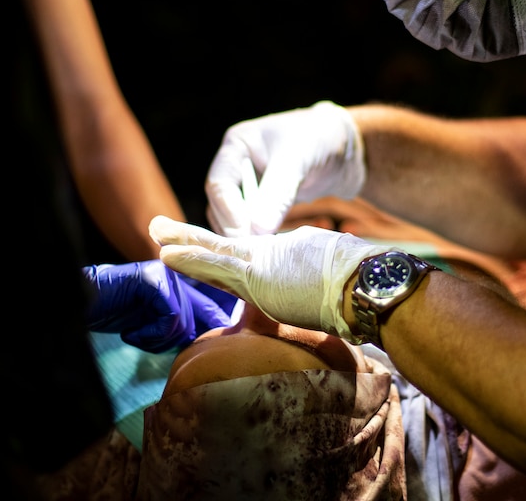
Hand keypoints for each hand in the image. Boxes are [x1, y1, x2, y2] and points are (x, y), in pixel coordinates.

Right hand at [83, 260, 237, 352]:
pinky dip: (149, 334)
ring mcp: (166, 274)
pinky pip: (170, 317)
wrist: (77, 304)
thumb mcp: (151, 322)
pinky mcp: (154, 280)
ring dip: (155, 340)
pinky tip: (130, 333)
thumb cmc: (112, 314)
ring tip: (134, 335)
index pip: (210, 306)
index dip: (215, 325)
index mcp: (180, 281)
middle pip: (196, 320)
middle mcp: (177, 274)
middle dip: (170, 341)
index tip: (216, 343)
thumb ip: (178, 324)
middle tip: (144, 341)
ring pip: (183, 322)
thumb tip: (210, 338)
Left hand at [150, 215, 386, 340]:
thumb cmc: (359, 287)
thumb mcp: (328, 282)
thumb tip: (298, 296)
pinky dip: (191, 259)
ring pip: (214, 250)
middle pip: (223, 246)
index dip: (217, 254)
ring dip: (183, 243)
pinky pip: (216, 265)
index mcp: (286, 255)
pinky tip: (167, 254)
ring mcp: (263, 262)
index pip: (244, 257)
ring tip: (156, 232)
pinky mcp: (258, 274)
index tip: (196, 249)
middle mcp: (272, 252)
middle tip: (161, 228)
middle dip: (191, 239)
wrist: (368, 284)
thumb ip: (306, 287)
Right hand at [204, 101, 365, 236]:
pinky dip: (260, 236)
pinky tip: (273, 248)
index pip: (218, 184)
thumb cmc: (321, 138)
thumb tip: (257, 229)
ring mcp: (251, 185)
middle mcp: (238, 166)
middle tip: (253, 252)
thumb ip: (277, 192)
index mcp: (237, 145)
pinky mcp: (265, 203)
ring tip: (264, 253)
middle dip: (235, 227)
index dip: (229, 212)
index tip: (244, 235)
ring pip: (234, 218)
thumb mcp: (297, 159)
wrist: (348, 148)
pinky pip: (254, 224)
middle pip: (221, 205)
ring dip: (246, 235)